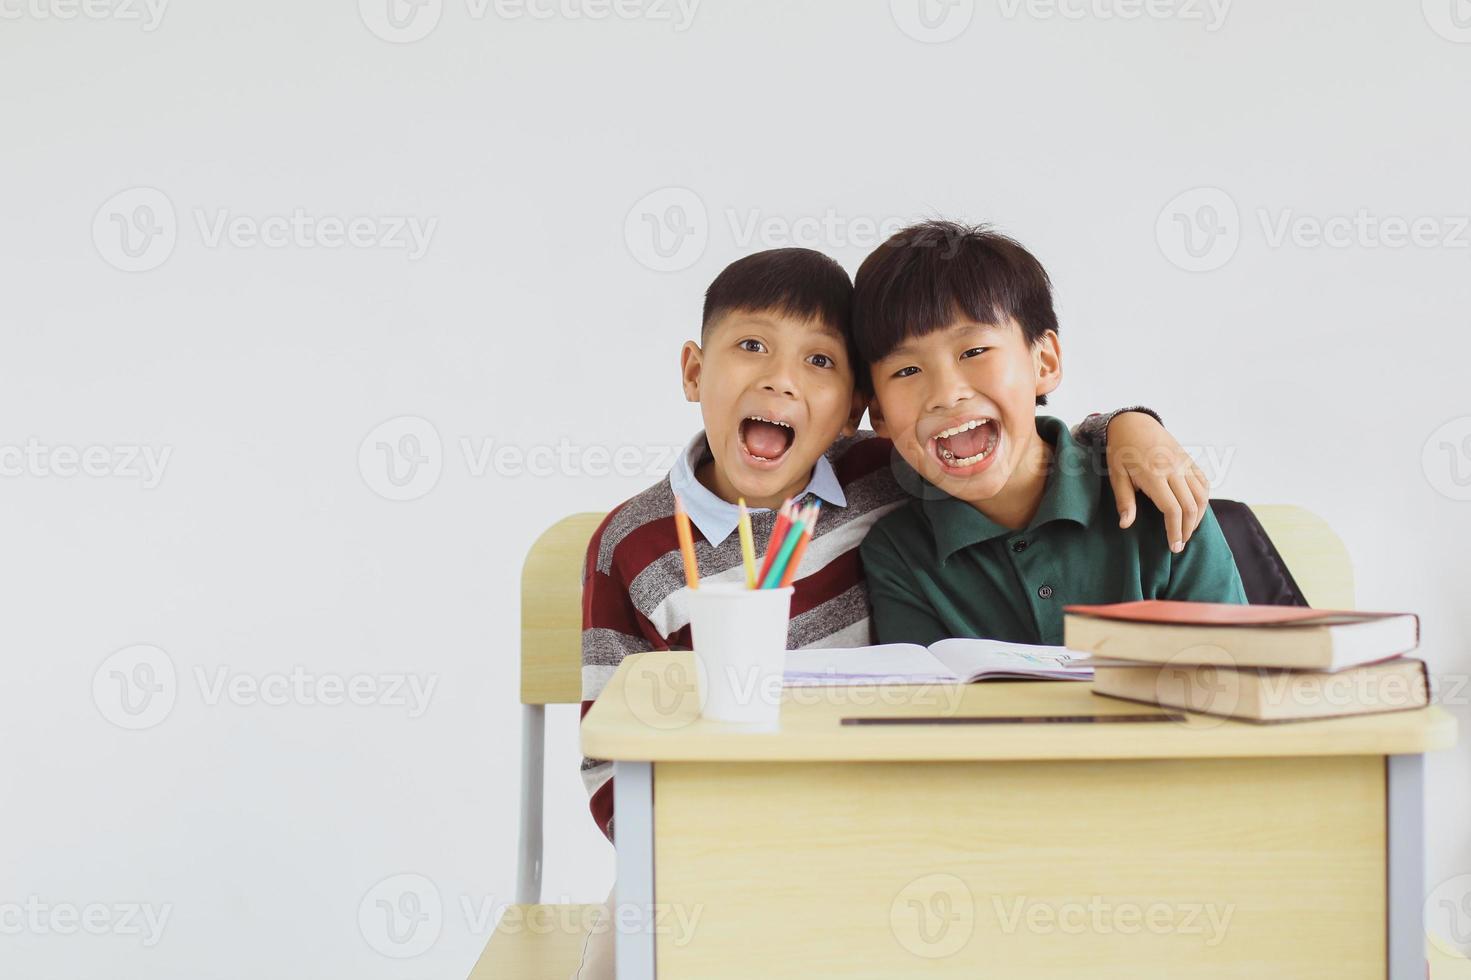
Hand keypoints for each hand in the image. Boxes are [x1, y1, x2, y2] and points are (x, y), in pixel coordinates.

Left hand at [1105, 412, 1210, 552]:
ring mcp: (1184, 464)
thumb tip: (1125, 525)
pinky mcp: (1190, 460)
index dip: (1175, 531)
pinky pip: (1204, 483)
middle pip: (1191, 506)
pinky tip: (1195, 511)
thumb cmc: (1121, 450)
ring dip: (1198, 517)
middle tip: (1180, 544)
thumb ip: (1124, 500)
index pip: (1172, 509)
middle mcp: (1174, 469)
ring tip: (1187, 531)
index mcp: (1154, 475)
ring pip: (1202, 496)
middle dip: (1188, 529)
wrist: (1133, 423)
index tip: (1173, 546)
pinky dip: (1204, 500)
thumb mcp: (1116, 475)